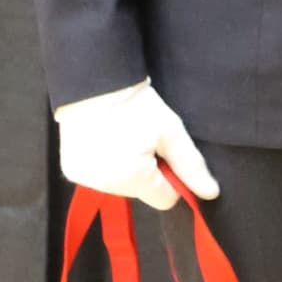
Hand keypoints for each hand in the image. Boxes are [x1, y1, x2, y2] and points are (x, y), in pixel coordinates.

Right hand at [53, 79, 217, 209]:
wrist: (95, 81)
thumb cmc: (137, 105)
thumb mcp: (170, 131)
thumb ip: (191, 165)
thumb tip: (211, 194)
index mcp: (133, 179)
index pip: (165, 199)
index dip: (171, 178)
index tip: (165, 153)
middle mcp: (106, 186)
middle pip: (141, 192)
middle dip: (147, 172)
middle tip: (142, 139)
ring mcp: (85, 179)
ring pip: (120, 184)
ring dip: (125, 167)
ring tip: (122, 136)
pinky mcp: (70, 169)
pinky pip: (98, 176)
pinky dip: (104, 163)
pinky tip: (104, 140)